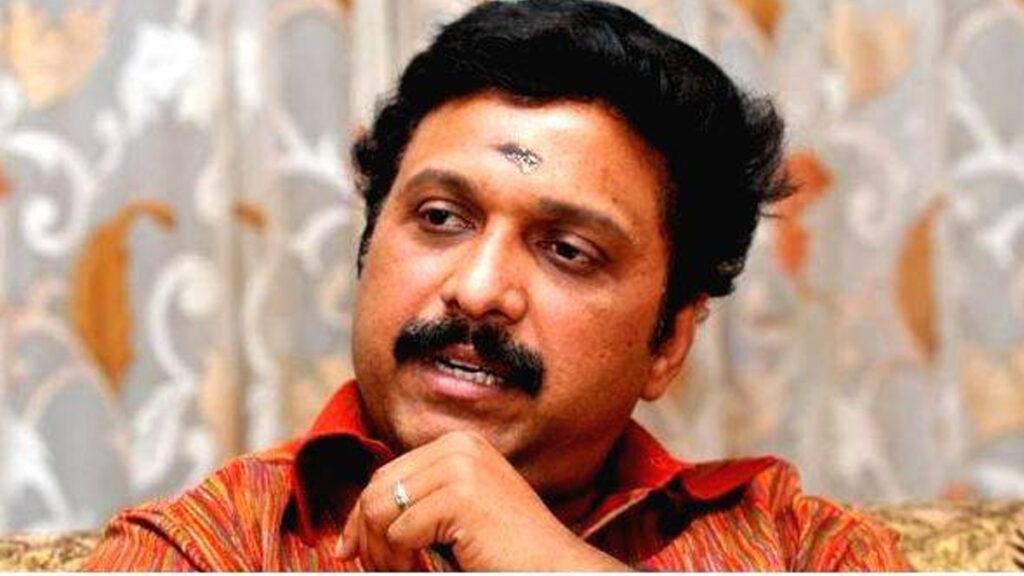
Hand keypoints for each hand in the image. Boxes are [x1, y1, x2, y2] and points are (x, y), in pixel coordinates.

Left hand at [337, 430, 627, 570]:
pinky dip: (402, 560)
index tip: (350, 548)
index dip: (360, 515)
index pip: (385, 474)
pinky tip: (425, 569)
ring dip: (382, 551)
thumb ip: (419, 502)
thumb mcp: (457, 512)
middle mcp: (457, 447)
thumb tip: (354, 522)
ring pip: (379, 509)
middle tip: (384, 569)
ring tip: (405, 571)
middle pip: (377, 489)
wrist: (553, 566)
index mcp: (457, 445)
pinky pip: (400, 531)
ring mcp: (460, 468)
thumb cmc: (505, 549)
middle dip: (367, 535)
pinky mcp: (461, 496)